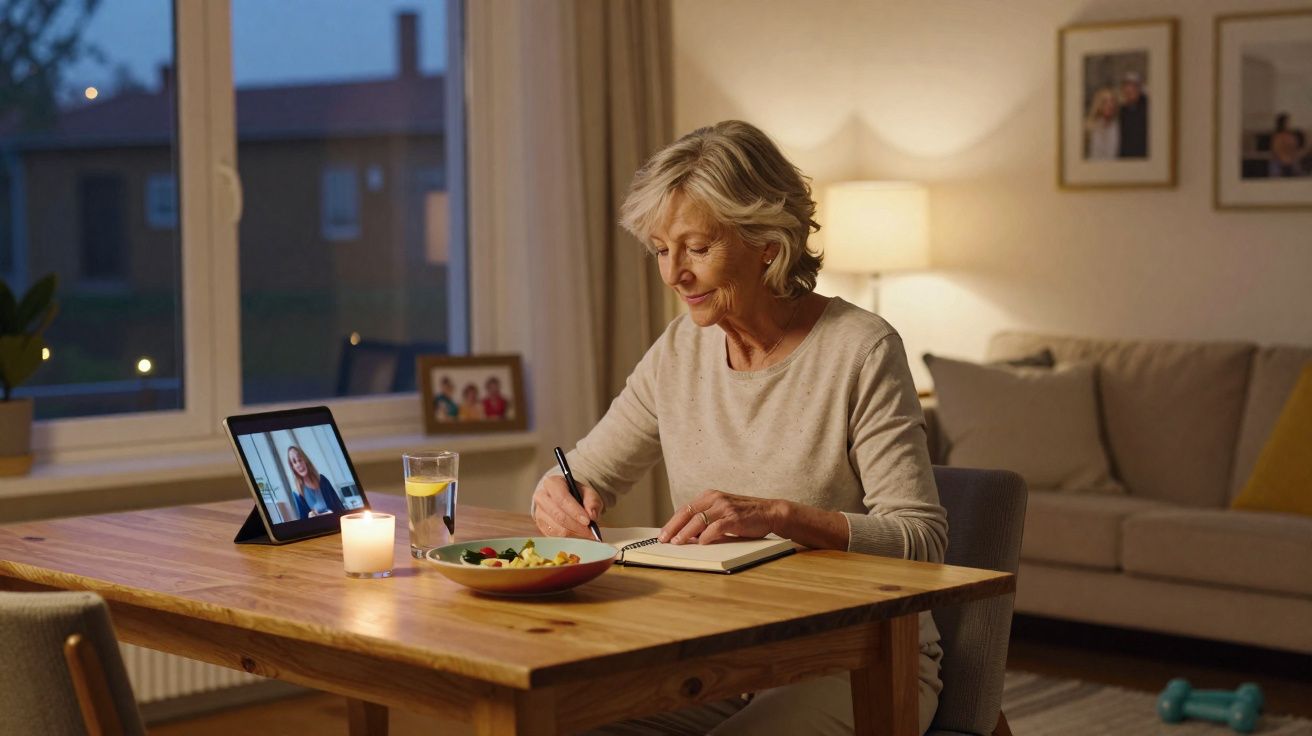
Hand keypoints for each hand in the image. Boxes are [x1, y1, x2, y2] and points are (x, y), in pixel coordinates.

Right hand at [532, 475, 603, 537]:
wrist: (567, 499)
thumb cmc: (577, 495)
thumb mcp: (588, 493)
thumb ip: (592, 502)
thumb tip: (592, 515)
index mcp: (552, 483)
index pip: (562, 498)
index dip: (575, 511)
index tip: (588, 521)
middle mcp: (541, 497)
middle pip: (558, 515)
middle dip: (576, 525)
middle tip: (591, 531)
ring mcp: (539, 513)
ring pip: (557, 528)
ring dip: (575, 533)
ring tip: (587, 532)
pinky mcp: (541, 526)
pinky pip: (555, 536)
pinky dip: (570, 537)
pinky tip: (578, 534)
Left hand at [660, 490, 784, 544]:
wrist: (770, 512)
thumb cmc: (745, 515)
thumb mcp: (722, 513)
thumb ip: (706, 521)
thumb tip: (688, 536)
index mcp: (710, 496)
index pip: (685, 509)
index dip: (672, 522)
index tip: (663, 534)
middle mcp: (715, 499)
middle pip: (687, 512)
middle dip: (673, 527)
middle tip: (664, 539)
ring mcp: (725, 507)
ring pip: (698, 520)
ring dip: (686, 533)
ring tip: (677, 542)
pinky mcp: (734, 517)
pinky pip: (716, 527)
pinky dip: (707, 536)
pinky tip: (700, 543)